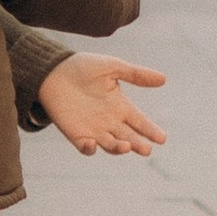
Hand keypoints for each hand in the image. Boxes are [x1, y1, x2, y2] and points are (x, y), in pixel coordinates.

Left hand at [37, 52, 169, 156]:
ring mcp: (94, 130)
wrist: (52, 70)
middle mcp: (110, 122)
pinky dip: (90, 148)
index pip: (140, 122)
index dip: (151, 130)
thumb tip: (164, 78)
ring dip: (118, 148)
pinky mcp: (77, 134)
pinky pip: (86, 147)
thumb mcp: (111, 67)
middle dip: (139, 144)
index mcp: (121, 106)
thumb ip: (136, 74)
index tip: (161, 138)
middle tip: (147, 148)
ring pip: (111, 145)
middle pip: (129, 138)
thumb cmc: (83, 67)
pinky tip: (92, 143)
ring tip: (126, 146)